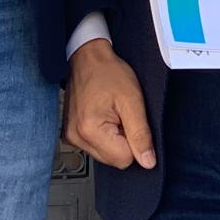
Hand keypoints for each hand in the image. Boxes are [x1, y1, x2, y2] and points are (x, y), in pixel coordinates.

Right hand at [64, 39, 155, 168]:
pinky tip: (103, 115)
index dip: (134, 141)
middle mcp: (76, 137)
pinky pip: (95, 146)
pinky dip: (103, 134)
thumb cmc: (108, 72)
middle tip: (120, 115)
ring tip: (111, 113)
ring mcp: (71, 136)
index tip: (129, 120)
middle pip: (113, 159)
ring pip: (105, 154)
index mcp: (90, 130)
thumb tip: (148, 162)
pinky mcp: (71, 134)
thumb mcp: (132, 100)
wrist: (88, 57)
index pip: (124, 159)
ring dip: (113, 137)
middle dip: (123, 140)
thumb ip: (140, 134)